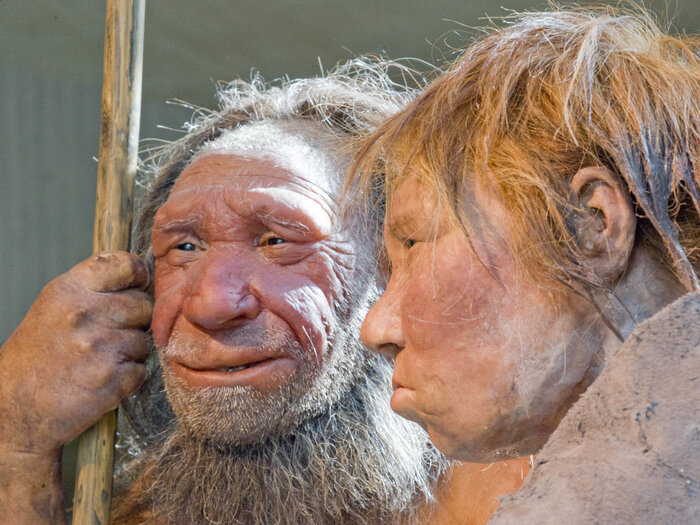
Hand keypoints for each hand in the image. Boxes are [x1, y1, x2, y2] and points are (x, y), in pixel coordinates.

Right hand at [0, 251, 151, 455]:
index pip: (126, 265)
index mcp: (69, 291)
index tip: (139, 284)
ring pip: (144, 339)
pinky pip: (141, 370)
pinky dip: (128, 378)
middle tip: (109, 336)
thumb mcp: (53, 308)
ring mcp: (101, 347)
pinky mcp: (113, 379)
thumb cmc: (34, 359)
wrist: (13, 410)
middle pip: (143, 304)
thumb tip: (138, 280)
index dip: (139, 275)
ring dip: (131, 352)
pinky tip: (102, 380)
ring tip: (100, 361)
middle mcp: (85, 314)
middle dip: (134, 320)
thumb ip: (93, 292)